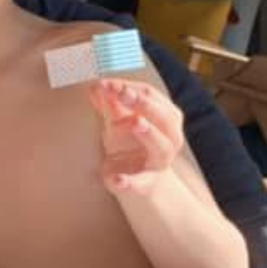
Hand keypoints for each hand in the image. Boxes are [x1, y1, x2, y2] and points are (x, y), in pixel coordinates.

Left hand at [89, 78, 183, 193]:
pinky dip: (128, 182)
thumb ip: (110, 105)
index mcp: (165, 119)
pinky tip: (117, 179)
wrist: (139, 181)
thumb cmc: (131, 144)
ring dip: (149, 132)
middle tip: (123, 94)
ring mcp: (158, 163)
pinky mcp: (145, 184)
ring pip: (161, 146)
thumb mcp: (119, 121)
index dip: (130, 87)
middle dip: (144, 104)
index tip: (109, 82)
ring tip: (136, 122)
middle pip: (164, 118)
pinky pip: (140, 183)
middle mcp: (169, 140)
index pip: (152, 96)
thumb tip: (97, 87)